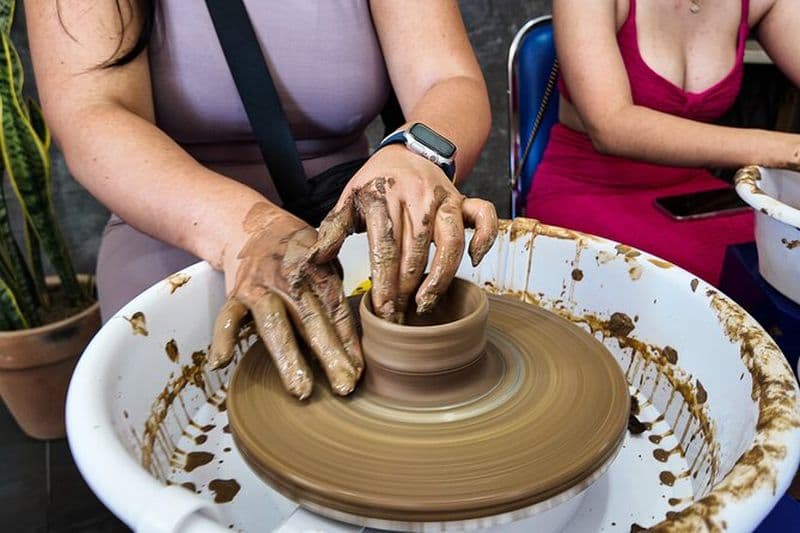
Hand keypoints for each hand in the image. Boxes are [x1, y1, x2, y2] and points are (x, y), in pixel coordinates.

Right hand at [207, 203, 362, 398]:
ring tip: (300, 389)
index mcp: (319, 272)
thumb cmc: (299, 253)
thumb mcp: (327, 266)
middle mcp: (290, 280)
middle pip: (312, 321)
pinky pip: (227, 318)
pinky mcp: (236, 295)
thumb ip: (336, 301)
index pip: (337, 312)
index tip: (359, 372)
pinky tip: (221, 363)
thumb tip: (357, 345)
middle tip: (343, 386)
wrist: (255, 227)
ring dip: (288, 357)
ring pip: (275, 324)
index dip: (349, 343)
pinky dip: (223, 339)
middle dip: (329, 355)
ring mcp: (261, 288)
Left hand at [307, 145, 497, 322]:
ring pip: (450, 241)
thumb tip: (316, 260)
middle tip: (400, 316)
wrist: (409, 150)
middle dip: (407, 288)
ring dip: (440, 276)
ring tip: (426, 302)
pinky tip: (473, 261)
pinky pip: (484, 217)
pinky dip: (483, 238)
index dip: (384, 280)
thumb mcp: (350, 197)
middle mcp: (417, 195)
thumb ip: (334, 227)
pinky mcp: (464, 200)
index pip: (385, 245)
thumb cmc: (377, 180)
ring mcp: (444, 198)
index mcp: (384, 195)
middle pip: (415, 249)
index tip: (382, 308)